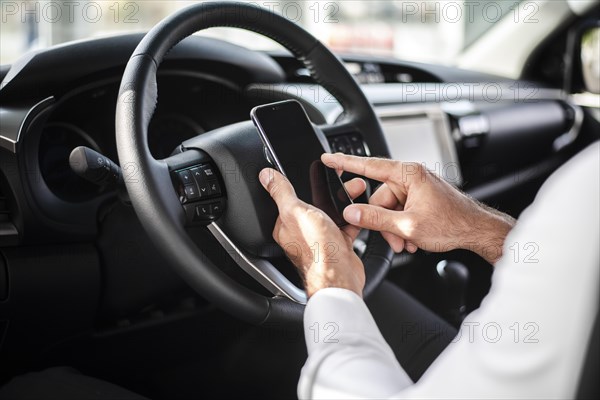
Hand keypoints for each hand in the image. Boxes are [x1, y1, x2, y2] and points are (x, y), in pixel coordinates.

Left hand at [259, 168, 366, 296]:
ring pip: (333, 212)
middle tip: (339, 180)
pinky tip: (360, 208)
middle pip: (314, 203)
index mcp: (286, 225)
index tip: (314, 171)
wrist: (341, 276)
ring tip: (355, 189)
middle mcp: (302, 232)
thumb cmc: (316, 250)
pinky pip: (347, 224)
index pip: (289, 199)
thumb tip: (266, 176)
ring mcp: (321, 238)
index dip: (301, 184)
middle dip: (330, 190)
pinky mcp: (339, 244)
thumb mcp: (295, 212)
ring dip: (344, 200)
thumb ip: (281, 192)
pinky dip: (354, 216)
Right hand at [322, 153, 515, 263]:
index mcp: (408, 174)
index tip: (328, 158)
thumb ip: (375, 218)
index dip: (345, 163)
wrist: (477, 231)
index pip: (369, 165)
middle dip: (382, 221)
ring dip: (393, 228)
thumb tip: (352, 213)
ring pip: (390, 207)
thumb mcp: (407, 225)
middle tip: (392, 239)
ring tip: (406, 243)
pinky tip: (412, 240)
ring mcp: (417, 188)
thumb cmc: (452, 223)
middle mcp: (411, 177)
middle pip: (379, 196)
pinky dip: (402, 226)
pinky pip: (401, 210)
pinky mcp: (421, 198)